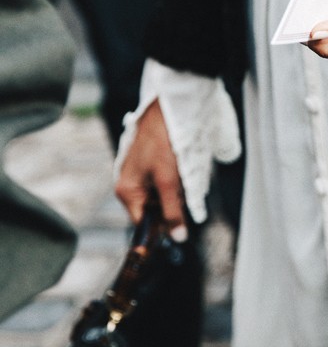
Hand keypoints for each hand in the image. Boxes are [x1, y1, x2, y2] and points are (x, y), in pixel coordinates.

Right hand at [115, 100, 187, 236]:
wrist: (167, 109)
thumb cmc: (163, 142)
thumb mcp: (169, 180)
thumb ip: (172, 210)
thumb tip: (177, 237)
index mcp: (127, 191)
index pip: (142, 223)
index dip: (161, 227)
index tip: (181, 228)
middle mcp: (129, 184)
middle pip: (153, 209)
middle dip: (172, 203)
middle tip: (182, 187)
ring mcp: (139, 173)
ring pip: (161, 194)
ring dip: (176, 189)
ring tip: (181, 172)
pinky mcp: (150, 163)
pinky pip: (164, 180)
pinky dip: (176, 178)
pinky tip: (181, 166)